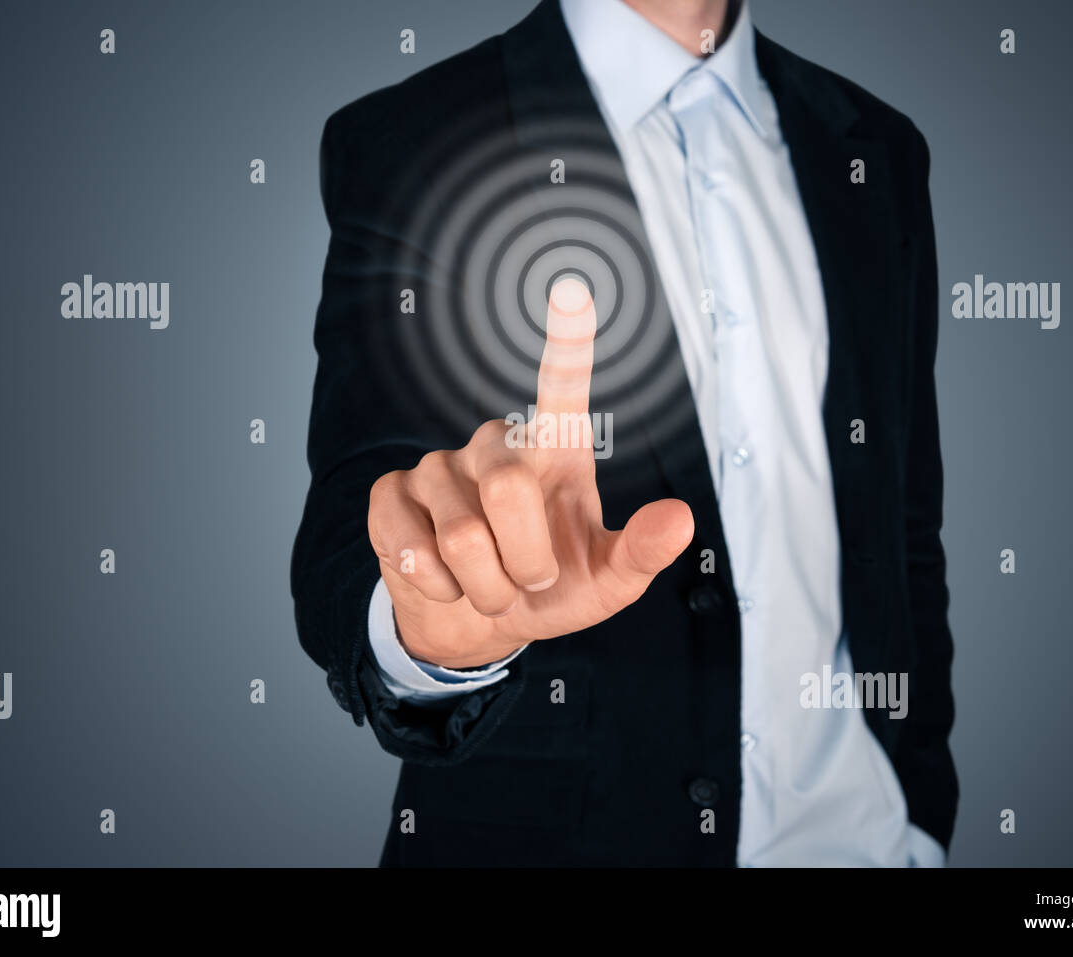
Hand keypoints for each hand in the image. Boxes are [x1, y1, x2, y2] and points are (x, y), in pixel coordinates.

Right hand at [367, 278, 694, 667]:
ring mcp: (438, 466)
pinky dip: (440, 589)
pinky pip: (415, 553)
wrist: (478, 624)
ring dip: (485, 586)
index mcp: (553, 453)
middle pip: (507, 493)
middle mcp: (495, 445)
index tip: (572, 289)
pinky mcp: (390, 495)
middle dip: (524, 563)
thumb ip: (641, 551)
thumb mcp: (606, 582)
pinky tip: (444, 582)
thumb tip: (682, 520)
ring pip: (461, 538)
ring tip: (490, 586)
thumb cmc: (550, 589)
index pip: (562, 389)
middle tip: (527, 581)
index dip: (567, 341)